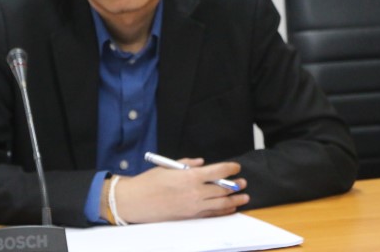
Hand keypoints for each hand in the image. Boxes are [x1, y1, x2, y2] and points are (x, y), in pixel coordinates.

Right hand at [109, 158, 248, 223]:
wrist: (135, 202)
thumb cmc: (148, 182)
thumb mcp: (167, 167)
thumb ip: (187, 164)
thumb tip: (201, 163)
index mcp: (189, 177)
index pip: (217, 172)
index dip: (229, 168)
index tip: (236, 166)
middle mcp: (194, 192)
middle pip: (222, 189)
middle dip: (235, 185)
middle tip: (243, 182)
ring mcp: (193, 207)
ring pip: (220, 204)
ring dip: (234, 200)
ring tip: (244, 197)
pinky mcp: (190, 217)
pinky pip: (211, 214)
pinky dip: (223, 211)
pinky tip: (229, 208)